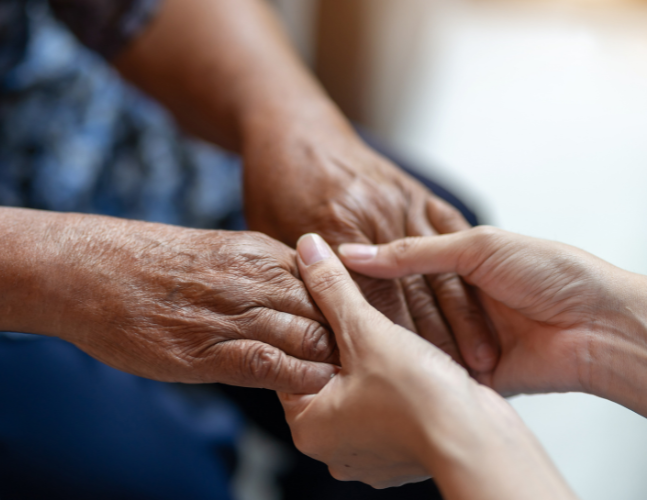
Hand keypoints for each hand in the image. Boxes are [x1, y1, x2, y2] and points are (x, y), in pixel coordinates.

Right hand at [47, 217, 338, 392]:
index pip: (328, 282)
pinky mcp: (206, 350)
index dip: (348, 309)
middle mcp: (254, 279)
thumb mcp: (214, 252)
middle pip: (328, 310)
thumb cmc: (147, 264)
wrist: (89, 269)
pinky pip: (269, 364)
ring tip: (347, 384)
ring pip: (308, 336)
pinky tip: (310, 389)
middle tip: (366, 364)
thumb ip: (256, 274)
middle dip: (349, 339)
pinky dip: (297, 378)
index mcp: (259, 252)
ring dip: (330, 362)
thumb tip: (290, 301)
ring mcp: (231, 313)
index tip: (357, 331)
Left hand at [242, 121, 495, 373]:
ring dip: (464, 319)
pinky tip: (483, 308)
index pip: (369, 299)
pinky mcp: (418, 194)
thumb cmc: (276, 185)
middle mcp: (373, 214)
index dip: (393, 346)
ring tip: (484, 362)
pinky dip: (467, 275)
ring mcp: (399, 201)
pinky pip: (452, 238)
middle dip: (436, 342)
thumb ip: (296, 277)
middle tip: (458, 385)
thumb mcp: (271, 235)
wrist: (295, 127)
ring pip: (438, 268)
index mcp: (334, 227)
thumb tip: (309, 331)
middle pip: (410, 290)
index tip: (411, 384)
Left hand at [280, 234, 574, 499]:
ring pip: (360, 389)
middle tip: (356, 312)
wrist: (481, 444)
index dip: (310, 325)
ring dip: (371, 360)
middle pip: (327, 375)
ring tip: (384, 331)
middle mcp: (332, 447)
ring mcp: (368, 453)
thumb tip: (307, 248)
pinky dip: (395, 382)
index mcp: (308, 426)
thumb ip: (333, 288)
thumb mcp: (366, 331)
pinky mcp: (402, 452)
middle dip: (344, 343)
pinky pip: (388, 405)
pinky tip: (408, 360)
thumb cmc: (420, 399)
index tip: (325, 299)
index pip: (293, 363)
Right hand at [338, 225, 644, 399]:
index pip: (400, 264)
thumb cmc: (554, 273)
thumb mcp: (478, 247)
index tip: (329, 271)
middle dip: (373, 308)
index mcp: (461, 261)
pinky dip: (415, 368)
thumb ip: (413, 252)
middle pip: (403, 305)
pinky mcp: (472, 374)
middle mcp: (459, 300)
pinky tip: (383, 364)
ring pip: (414, 340)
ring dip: (392, 339)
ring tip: (347, 339)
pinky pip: (434, 371)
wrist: (600, 327)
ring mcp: (464, 338)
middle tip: (329, 311)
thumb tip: (356, 253)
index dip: (366, 268)